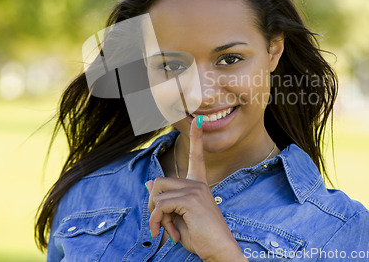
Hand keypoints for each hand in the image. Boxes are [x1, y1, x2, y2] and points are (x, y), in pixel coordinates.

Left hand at [145, 117, 246, 260]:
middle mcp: (198, 184)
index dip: (197, 137)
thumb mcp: (179, 218)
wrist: (220, 251)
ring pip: (157, 193)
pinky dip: (157, 221)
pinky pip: (160, 205)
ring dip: (156, 216)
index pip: (197, 156)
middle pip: (159, 182)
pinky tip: (168, 234)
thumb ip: (166, 201)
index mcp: (199, 185)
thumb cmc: (202, 237)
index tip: (198, 119)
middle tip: (161, 225)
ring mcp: (195, 189)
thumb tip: (149, 184)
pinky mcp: (191, 199)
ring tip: (168, 231)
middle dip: (153, 206)